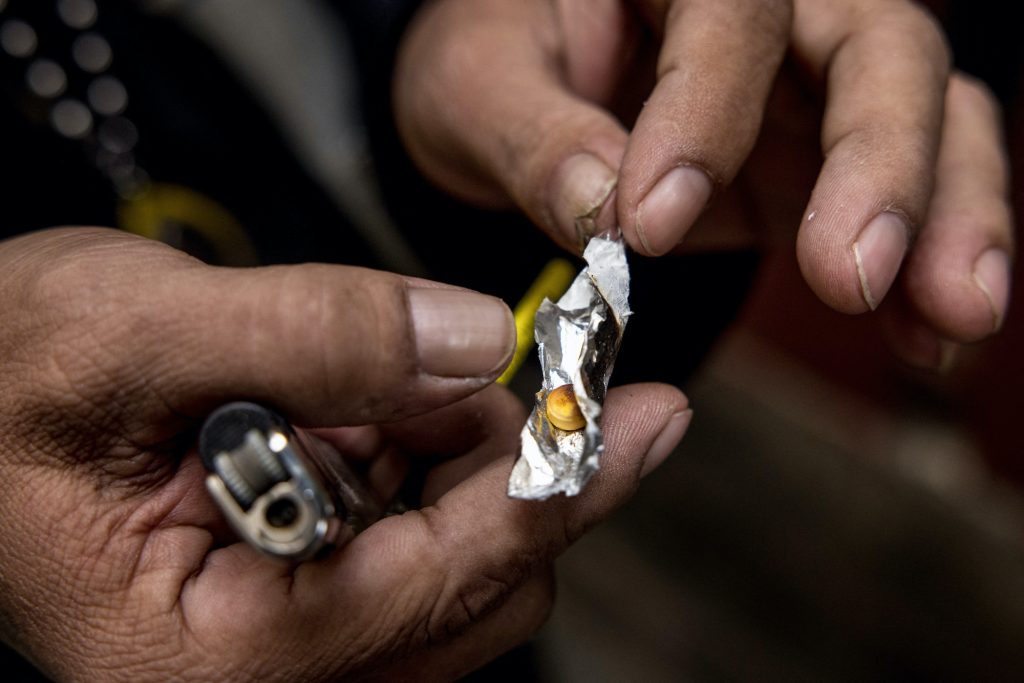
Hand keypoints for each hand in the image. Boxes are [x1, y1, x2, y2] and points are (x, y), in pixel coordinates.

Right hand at [0, 228, 688, 680]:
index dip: (552, 491)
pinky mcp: (299, 589)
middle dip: (506, 464)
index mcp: (210, 658)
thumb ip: (312, 335)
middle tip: (497, 357)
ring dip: (455, 451)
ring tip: (387, 370)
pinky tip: (369, 398)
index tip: (647, 420)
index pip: (438, 584)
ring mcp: (287, 636)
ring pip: (453, 559)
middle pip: (473, 589)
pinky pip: (410, 532)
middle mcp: (262, 673)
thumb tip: (474, 339)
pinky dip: (418, 454)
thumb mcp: (131, 331)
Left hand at [394, 0, 1012, 368]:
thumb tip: (603, 207)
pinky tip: (930, 338)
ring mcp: (807, 80)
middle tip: (855, 274)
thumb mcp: (478, 90)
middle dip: (881, 163)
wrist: (517, 94)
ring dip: (946, 219)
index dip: (706, 109)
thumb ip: (536, 138)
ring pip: (926, 114)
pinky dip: (922, 268)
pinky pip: (899, 195)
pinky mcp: (819, 156)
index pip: (729, 10)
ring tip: (953, 317)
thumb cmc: (497, 67)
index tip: (655, 222)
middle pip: (874, 46)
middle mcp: (767, 8)